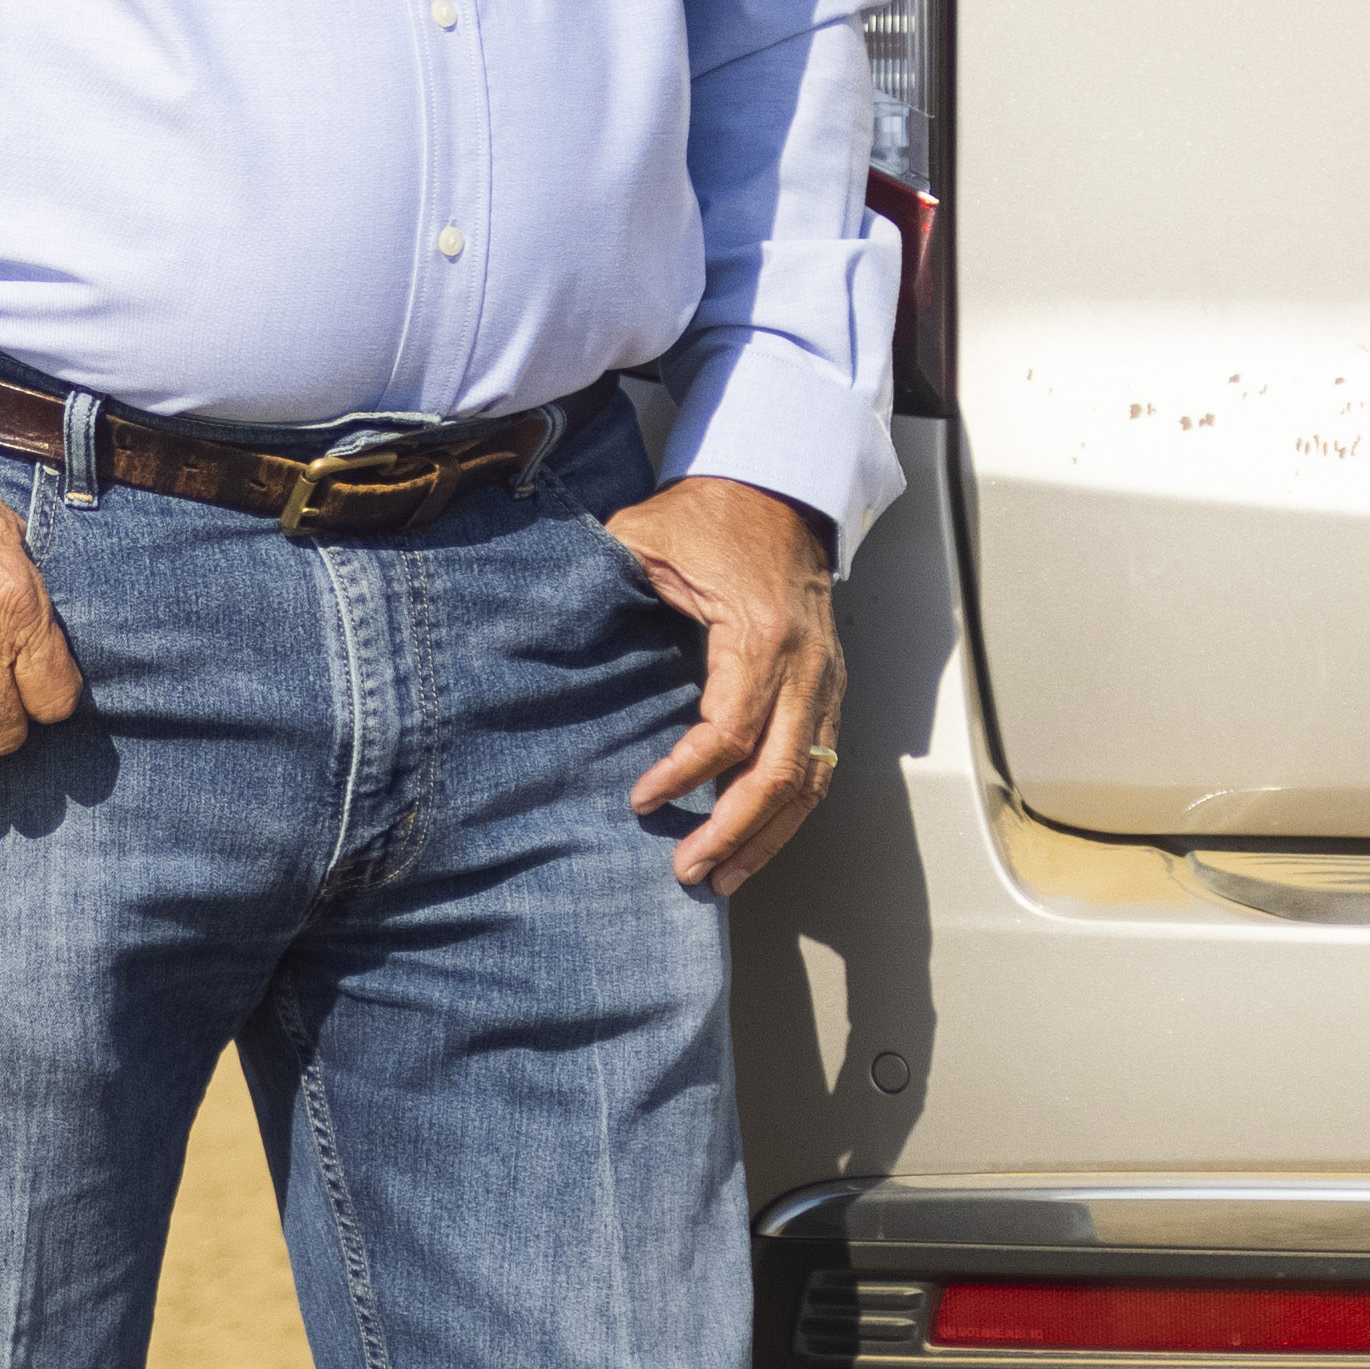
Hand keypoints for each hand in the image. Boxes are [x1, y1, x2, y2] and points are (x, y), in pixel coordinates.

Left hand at [609, 474, 848, 894]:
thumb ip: (602, 579)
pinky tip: (756, 843)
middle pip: (780, 772)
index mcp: (760, 633)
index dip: (685, 774)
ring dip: (766, 837)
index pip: (730, 729)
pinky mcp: (830, 689)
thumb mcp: (645, 537)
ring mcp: (827, 680)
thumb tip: (539, 627)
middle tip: (688, 871)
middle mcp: (807, 665)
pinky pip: (820, 765)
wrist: (778, 491)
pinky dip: (789, 812)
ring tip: (721, 877)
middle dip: (732, 831)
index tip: (641, 800)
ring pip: (810, 780)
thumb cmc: (711, 515)